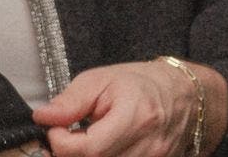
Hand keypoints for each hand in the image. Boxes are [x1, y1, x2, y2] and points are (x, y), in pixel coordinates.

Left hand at [30, 59, 227, 156]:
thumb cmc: (141, 83)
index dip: (62, 143)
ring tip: (87, 139)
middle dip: (72, 153)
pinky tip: (102, 148)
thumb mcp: (101, 79)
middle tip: (68, 135)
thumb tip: (42, 118)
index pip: (90, 149)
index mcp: (137, 117)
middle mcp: (149, 146)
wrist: (184, 95)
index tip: (55, 129)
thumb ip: (71, 101)